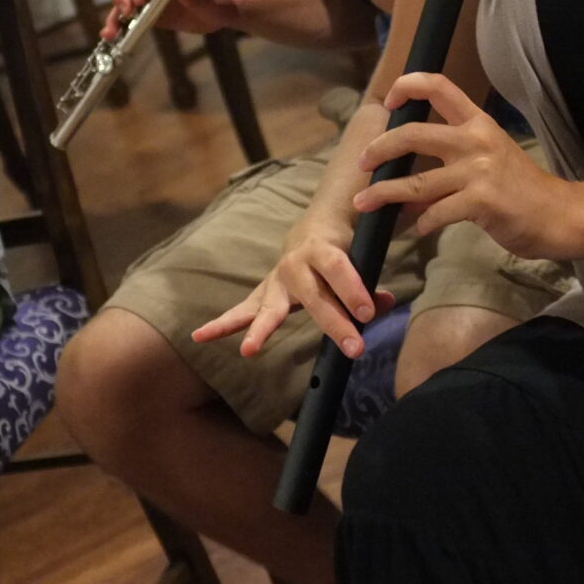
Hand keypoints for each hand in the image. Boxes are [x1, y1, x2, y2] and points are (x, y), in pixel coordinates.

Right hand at [193, 208, 395, 360]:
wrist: (313, 232)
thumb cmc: (344, 251)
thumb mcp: (362, 259)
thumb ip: (370, 285)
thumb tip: (385, 303)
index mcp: (322, 249)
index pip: (338, 269)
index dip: (353, 290)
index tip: (368, 315)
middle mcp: (295, 265)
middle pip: (313, 296)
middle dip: (333, 323)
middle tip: (353, 347)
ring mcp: (276, 281)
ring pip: (268, 307)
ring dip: (259, 330)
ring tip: (248, 351)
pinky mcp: (262, 295)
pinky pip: (241, 312)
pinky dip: (221, 324)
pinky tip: (199, 336)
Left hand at [353, 73, 577, 256]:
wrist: (558, 215)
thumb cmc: (522, 190)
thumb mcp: (490, 162)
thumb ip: (451, 163)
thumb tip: (406, 181)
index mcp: (479, 123)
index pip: (439, 86)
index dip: (407, 86)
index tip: (389, 103)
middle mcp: (476, 140)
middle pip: (413, 133)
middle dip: (379, 149)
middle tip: (363, 163)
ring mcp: (478, 171)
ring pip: (415, 182)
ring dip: (383, 194)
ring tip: (363, 204)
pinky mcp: (480, 202)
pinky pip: (434, 213)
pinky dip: (420, 223)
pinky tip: (417, 229)